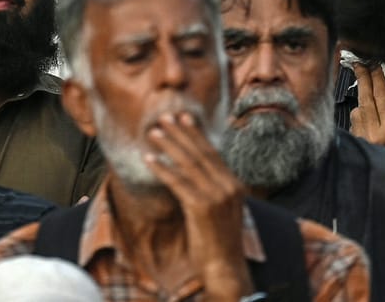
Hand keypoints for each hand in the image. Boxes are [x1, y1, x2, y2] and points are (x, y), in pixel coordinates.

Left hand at [146, 110, 254, 301]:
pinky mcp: (201, 206)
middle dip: (181, 133)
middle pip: (200, 153)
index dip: (197, 135)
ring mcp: (216, 196)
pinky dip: (162, 167)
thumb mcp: (222, 211)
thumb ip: (213, 191)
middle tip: (164, 117)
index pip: (213, 153)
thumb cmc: (219, 242)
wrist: (225, 267)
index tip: (184, 119)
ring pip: (188, 163)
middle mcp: (228, 186)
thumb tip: (194, 174)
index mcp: (235, 185)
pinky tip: (149, 159)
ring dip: (169, 144)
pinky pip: (178, 182)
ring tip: (153, 132)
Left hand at [347, 61, 384, 153]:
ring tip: (370, 99)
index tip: (375, 66)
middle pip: (366, 100)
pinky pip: (355, 122)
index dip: (377, 79)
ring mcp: (363, 141)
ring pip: (357, 110)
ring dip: (363, 102)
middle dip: (363, 79)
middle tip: (359, 65)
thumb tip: (380, 90)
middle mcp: (375, 136)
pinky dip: (361, 116)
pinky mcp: (355, 144)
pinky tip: (368, 118)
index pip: (381, 97)